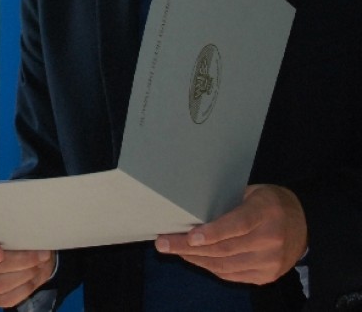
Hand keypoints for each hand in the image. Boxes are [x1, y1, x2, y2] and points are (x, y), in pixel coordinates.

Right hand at [0, 233, 55, 307]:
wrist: (23, 252)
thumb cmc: (15, 234)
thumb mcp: (15, 227)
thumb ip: (17, 231)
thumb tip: (31, 241)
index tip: (0, 254)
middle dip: (20, 262)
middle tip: (41, 255)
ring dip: (23, 276)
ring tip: (38, 266)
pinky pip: (3, 300)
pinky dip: (22, 291)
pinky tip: (32, 280)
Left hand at [154, 184, 307, 284]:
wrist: (306, 225)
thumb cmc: (270, 202)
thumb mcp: (251, 192)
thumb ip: (227, 202)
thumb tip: (190, 209)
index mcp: (266, 212)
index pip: (237, 224)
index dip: (212, 232)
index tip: (189, 236)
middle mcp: (270, 240)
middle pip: (224, 248)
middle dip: (188, 247)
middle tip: (163, 243)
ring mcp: (270, 262)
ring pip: (225, 265)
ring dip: (195, 259)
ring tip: (173, 250)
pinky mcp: (267, 276)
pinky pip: (232, 275)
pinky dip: (210, 267)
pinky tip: (195, 258)